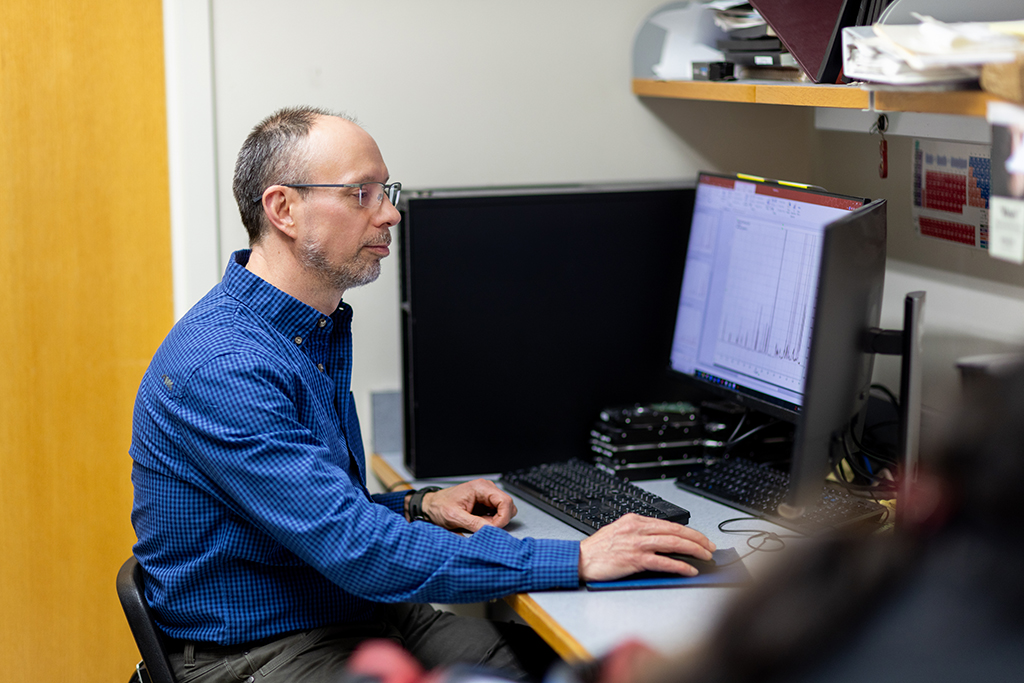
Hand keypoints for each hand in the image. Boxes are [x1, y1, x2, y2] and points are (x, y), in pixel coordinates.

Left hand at [420, 479, 517, 531]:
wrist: (430, 506)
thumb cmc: (439, 506)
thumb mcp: (454, 517)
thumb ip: (474, 523)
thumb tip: (490, 530)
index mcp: (481, 487)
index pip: (505, 501)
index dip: (503, 518)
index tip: (494, 529)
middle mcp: (486, 489)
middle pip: (508, 506)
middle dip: (500, 521)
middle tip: (485, 528)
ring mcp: (487, 497)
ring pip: (505, 511)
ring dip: (496, 522)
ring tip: (479, 525)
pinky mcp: (485, 505)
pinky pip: (497, 515)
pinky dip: (491, 523)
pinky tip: (479, 524)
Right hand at [578, 513, 715, 581]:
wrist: (579, 559)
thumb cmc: (597, 549)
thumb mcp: (619, 531)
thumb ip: (640, 533)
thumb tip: (662, 541)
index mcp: (635, 520)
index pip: (670, 523)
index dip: (690, 531)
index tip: (702, 539)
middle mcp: (638, 529)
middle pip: (676, 531)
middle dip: (698, 540)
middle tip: (710, 548)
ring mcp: (637, 544)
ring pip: (673, 543)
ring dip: (694, 550)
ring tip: (705, 557)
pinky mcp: (634, 559)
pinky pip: (663, 562)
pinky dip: (679, 566)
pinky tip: (689, 570)